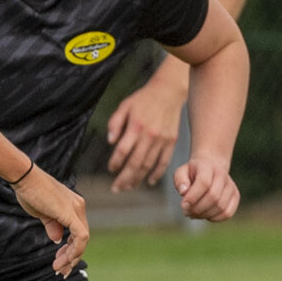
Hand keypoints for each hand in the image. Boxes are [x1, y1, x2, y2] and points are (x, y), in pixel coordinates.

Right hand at [12, 165, 89, 275]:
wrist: (24, 178)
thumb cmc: (30, 192)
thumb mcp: (42, 213)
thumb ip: (52, 226)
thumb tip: (57, 240)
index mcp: (73, 206)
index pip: (78, 233)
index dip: (70, 250)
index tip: (59, 262)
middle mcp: (78, 207)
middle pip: (82, 238)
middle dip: (72, 257)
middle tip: (61, 271)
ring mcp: (76, 209)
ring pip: (83, 240)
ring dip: (71, 257)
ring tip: (59, 268)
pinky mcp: (71, 213)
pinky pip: (80, 237)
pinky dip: (74, 250)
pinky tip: (64, 259)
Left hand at [105, 65, 188, 189]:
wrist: (168, 92)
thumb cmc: (143, 99)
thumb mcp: (124, 106)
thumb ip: (115, 123)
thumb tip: (110, 142)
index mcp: (136, 126)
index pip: (123, 150)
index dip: (115, 162)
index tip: (110, 169)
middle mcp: (149, 136)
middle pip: (135, 163)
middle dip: (124, 178)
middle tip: (116, 189)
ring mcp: (162, 140)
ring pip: (148, 165)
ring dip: (138, 179)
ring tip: (128, 187)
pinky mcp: (171, 142)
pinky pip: (163, 162)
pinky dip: (156, 174)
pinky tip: (149, 181)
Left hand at [175, 154, 240, 221]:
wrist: (210, 168)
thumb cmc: (193, 173)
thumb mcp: (181, 172)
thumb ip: (180, 180)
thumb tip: (184, 192)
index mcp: (208, 167)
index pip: (204, 183)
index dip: (193, 197)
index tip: (183, 205)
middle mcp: (222, 175)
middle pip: (213, 196)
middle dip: (197, 208)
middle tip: (186, 212)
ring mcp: (231, 186)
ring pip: (220, 206)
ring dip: (204, 215)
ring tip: (193, 214)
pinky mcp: (235, 196)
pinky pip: (227, 213)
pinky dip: (214, 218)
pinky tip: (204, 215)